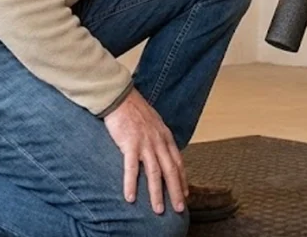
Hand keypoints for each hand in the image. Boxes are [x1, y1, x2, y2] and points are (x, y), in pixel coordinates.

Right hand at [104, 89, 186, 213]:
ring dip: (156, 193)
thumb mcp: (155, 124)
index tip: (185, 194)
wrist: (121, 97)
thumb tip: (163, 152)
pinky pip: (131, 168)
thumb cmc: (136, 110)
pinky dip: (131, 184)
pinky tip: (131, 198)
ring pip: (154, 173)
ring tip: (157, 210)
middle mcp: (159, 141)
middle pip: (170, 170)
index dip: (182, 180)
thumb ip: (159, 139)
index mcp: (165, 137)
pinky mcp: (129, 143)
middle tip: (179, 209)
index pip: (178, 162)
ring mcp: (145, 143)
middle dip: (176, 191)